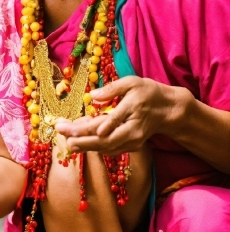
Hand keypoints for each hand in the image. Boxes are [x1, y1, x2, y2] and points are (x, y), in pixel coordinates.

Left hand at [55, 76, 186, 154]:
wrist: (167, 110)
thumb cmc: (148, 92)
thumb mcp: (132, 82)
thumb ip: (112, 88)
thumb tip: (92, 97)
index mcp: (133, 109)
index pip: (109, 121)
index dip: (89, 127)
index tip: (71, 129)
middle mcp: (133, 129)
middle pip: (106, 140)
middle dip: (82, 141)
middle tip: (64, 138)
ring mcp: (133, 141)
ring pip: (107, 147)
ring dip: (86, 146)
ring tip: (67, 141)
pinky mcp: (131, 146)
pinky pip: (110, 149)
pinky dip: (94, 147)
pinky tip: (80, 142)